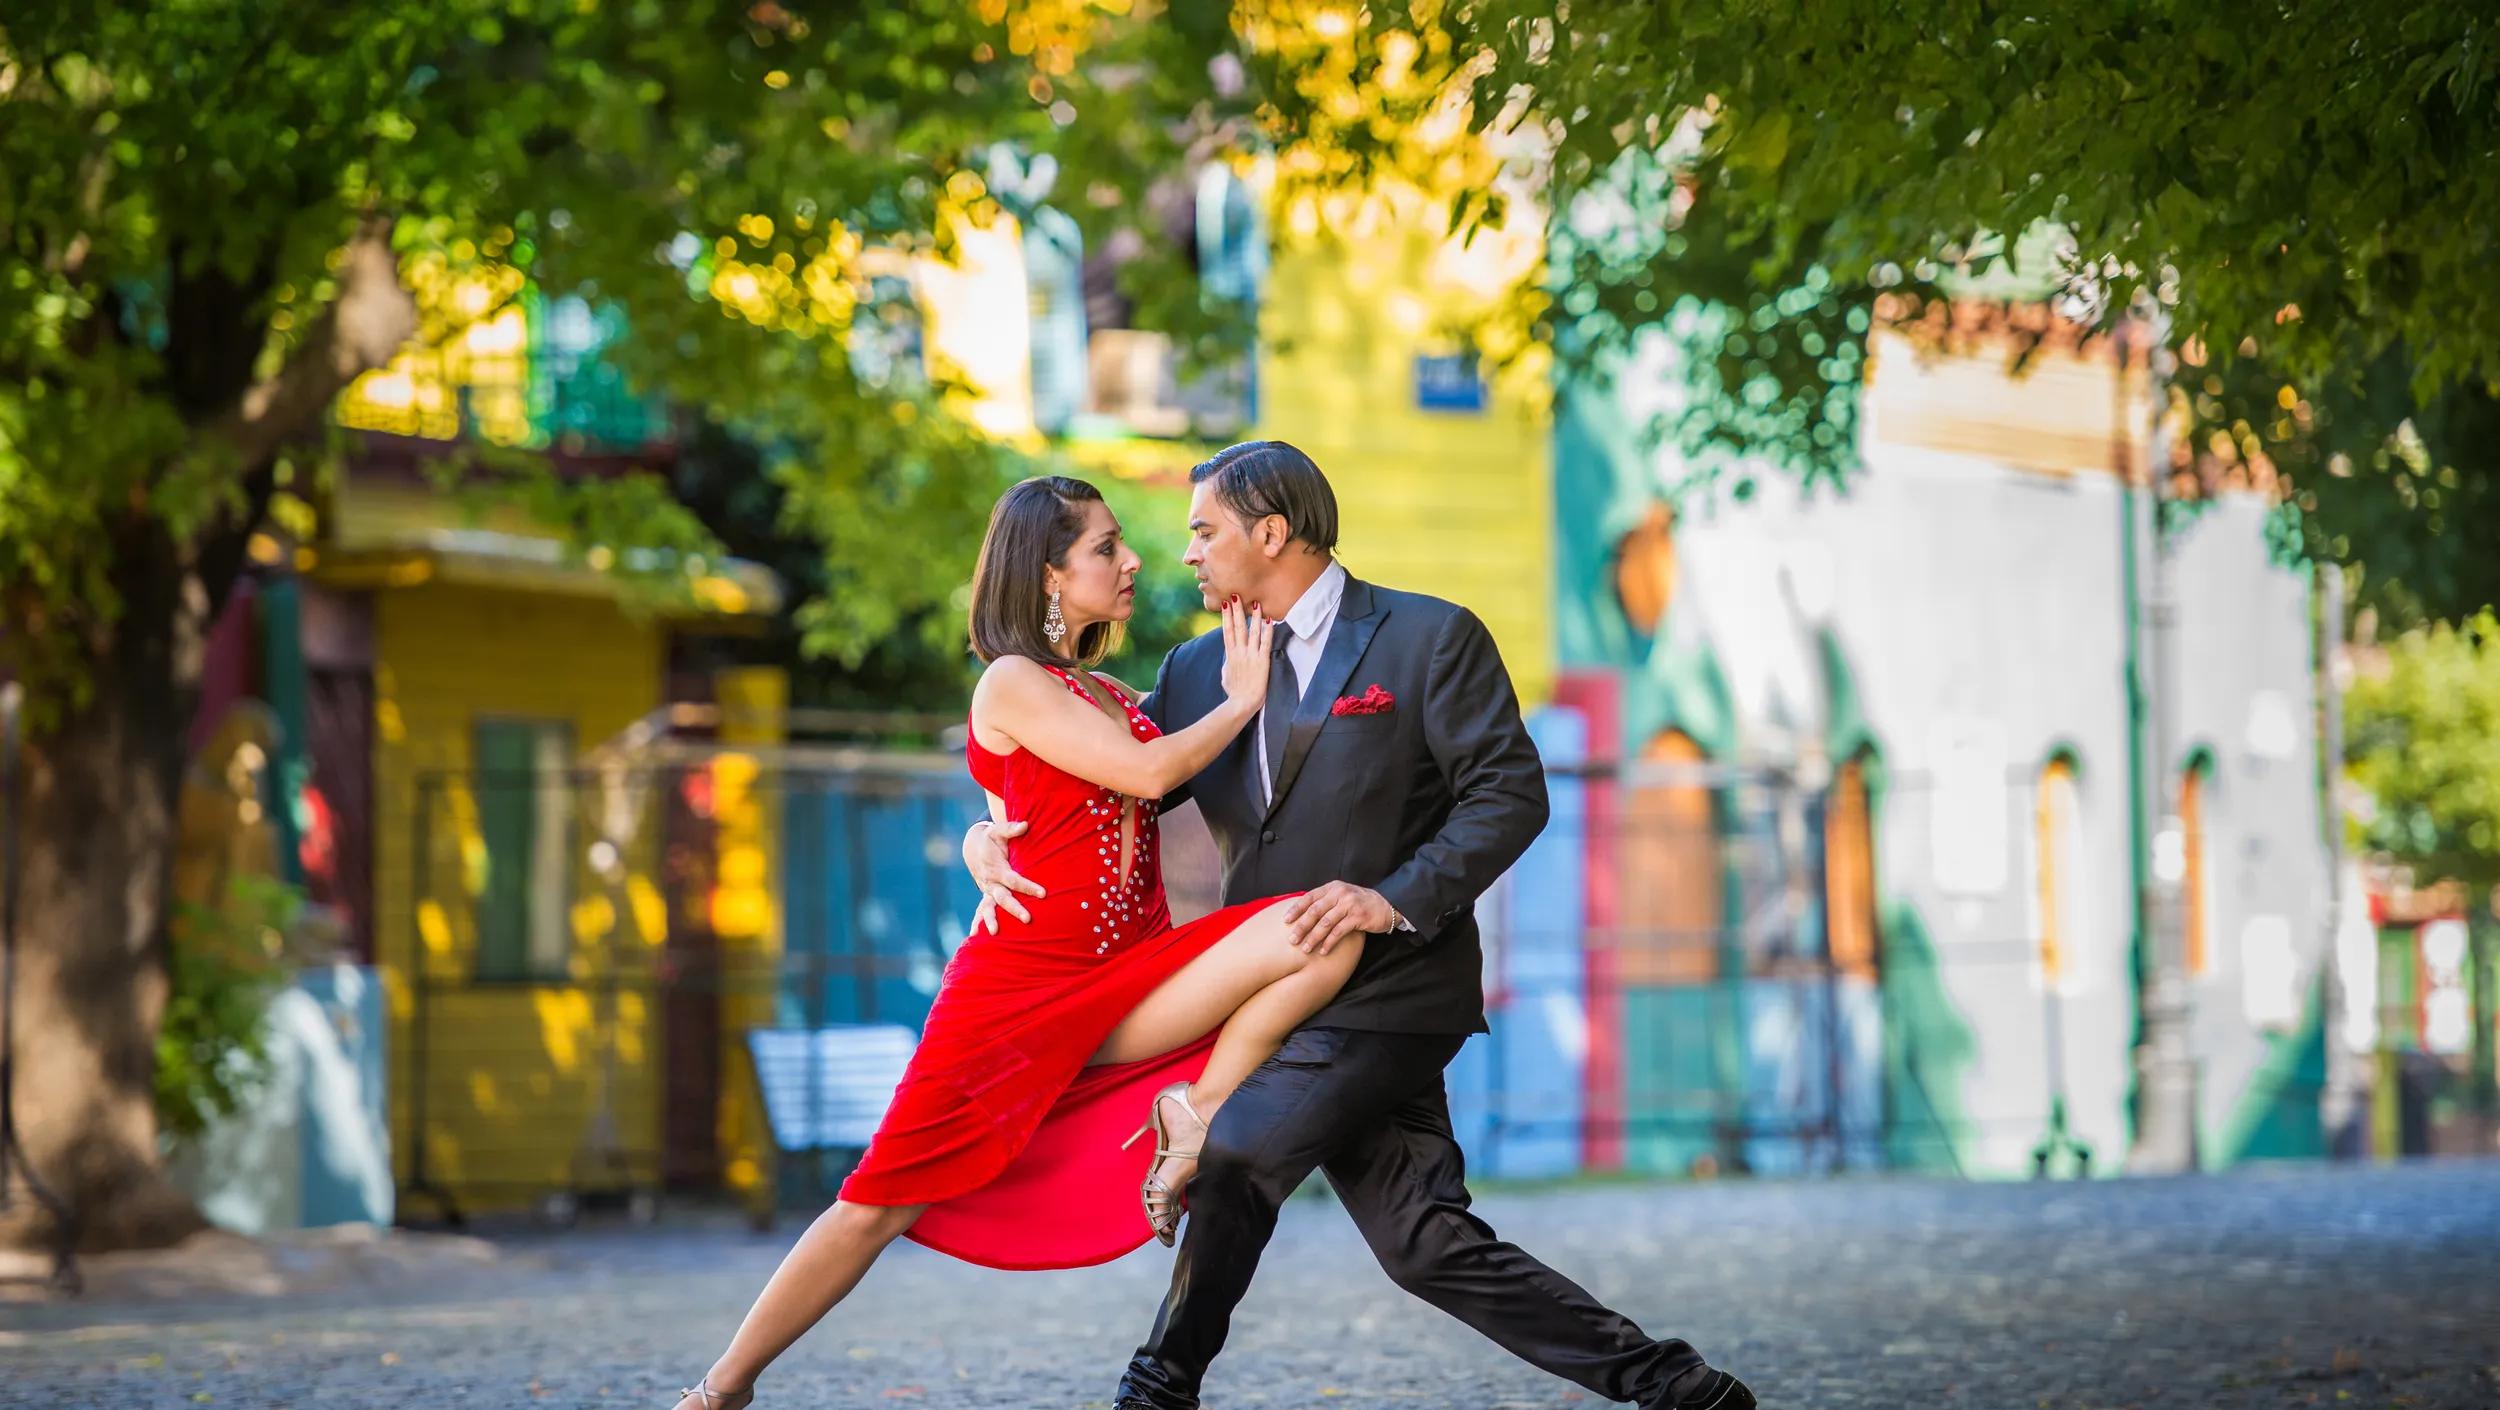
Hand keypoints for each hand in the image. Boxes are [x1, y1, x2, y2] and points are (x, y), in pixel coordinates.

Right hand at [965, 819, 1044, 934]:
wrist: (973, 848)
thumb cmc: (991, 839)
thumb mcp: (998, 831)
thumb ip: (1011, 829)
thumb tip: (1025, 824)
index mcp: (997, 868)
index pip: (1014, 880)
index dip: (1028, 886)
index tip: (1043, 893)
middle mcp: (991, 882)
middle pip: (1003, 898)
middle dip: (1014, 909)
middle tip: (1027, 919)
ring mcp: (986, 890)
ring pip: (988, 907)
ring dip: (990, 920)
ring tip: (993, 933)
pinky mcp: (985, 895)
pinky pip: (980, 910)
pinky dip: (977, 922)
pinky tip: (975, 935)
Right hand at [1218, 597, 1274, 710]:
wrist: (1241, 704)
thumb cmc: (1234, 693)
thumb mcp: (1225, 675)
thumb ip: (1228, 663)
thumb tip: (1229, 658)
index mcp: (1230, 655)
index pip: (1227, 631)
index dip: (1226, 617)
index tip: (1224, 604)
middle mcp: (1239, 652)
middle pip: (1237, 627)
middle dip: (1236, 610)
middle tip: (1235, 595)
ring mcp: (1251, 656)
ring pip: (1252, 632)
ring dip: (1253, 616)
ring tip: (1254, 603)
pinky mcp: (1262, 661)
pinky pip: (1265, 642)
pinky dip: (1267, 631)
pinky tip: (1269, 620)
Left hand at [1281, 881, 1393, 954]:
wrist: (1387, 904)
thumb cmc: (1360, 903)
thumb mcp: (1343, 895)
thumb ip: (1326, 901)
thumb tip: (1303, 914)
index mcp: (1333, 887)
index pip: (1310, 897)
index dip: (1296, 909)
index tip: (1285, 920)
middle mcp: (1340, 894)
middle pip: (1315, 911)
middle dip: (1301, 926)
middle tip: (1292, 940)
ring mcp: (1349, 905)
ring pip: (1326, 923)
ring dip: (1313, 937)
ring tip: (1305, 949)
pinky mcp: (1358, 917)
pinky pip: (1339, 931)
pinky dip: (1329, 942)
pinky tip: (1323, 951)